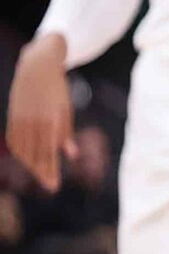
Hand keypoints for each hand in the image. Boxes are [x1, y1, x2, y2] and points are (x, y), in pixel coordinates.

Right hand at [6, 36, 75, 191]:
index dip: (51, 171)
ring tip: (41, 173)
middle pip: (35, 155)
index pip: (49, 153)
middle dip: (43, 172)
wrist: (37, 67)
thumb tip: (71, 155)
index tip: (54, 186)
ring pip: (22, 150)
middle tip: (50, 185)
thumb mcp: (66, 110)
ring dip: (31, 164)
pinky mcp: (13, 116)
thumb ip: (66, 133)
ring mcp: (20, 119)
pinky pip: (14, 140)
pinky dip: (20, 152)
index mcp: (50, 121)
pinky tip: (27, 159)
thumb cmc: (57, 90)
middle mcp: (33, 123)